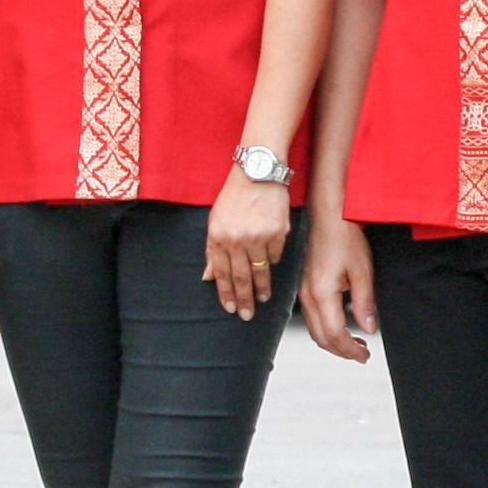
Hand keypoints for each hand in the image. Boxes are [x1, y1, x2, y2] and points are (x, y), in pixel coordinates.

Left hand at [205, 169, 291, 319]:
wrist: (258, 172)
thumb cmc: (235, 195)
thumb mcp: (215, 220)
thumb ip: (212, 249)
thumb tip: (209, 276)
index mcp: (218, 236)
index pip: (221, 273)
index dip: (225, 293)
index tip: (230, 307)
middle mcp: (237, 239)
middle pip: (241, 277)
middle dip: (244, 299)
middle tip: (247, 315)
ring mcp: (259, 237)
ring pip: (260, 271)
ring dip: (262, 288)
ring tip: (263, 299)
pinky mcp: (278, 232)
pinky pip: (275, 255)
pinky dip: (272, 260)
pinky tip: (270, 264)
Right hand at [298, 213, 377, 362]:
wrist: (330, 215)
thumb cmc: (344, 236)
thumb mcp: (362, 272)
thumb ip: (365, 304)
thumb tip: (369, 327)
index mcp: (321, 293)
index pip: (335, 335)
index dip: (350, 350)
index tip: (365, 355)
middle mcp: (307, 295)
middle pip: (321, 337)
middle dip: (342, 351)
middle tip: (362, 355)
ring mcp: (303, 291)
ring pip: (315, 329)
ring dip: (334, 341)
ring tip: (355, 343)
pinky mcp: (305, 285)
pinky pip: (312, 317)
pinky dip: (326, 329)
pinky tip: (342, 325)